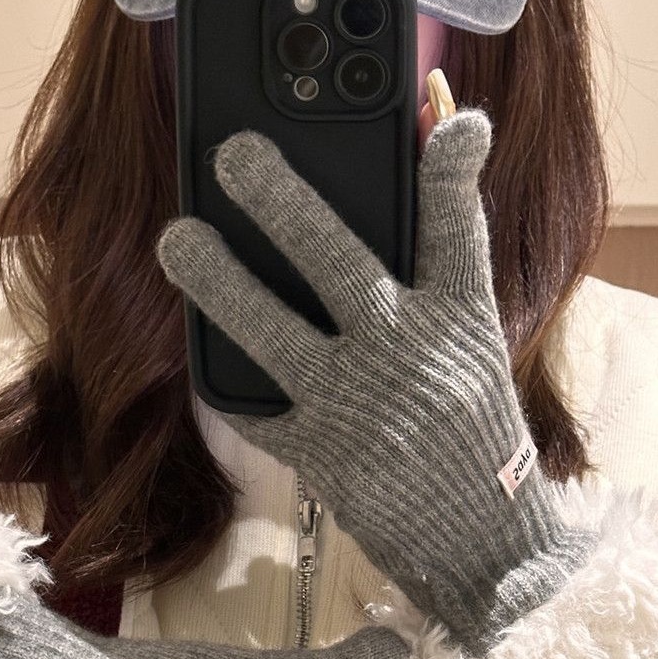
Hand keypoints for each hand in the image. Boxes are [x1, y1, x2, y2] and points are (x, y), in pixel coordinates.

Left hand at [158, 112, 594, 654]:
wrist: (479, 542)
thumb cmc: (476, 439)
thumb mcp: (473, 352)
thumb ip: (443, 277)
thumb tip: (412, 197)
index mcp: (459, 323)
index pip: (455, 228)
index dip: (448, 166)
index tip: (444, 116)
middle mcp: (406, 355)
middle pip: (339, 261)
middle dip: (282, 202)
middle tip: (234, 156)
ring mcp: (358, 406)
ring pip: (274, 331)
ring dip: (218, 284)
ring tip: (178, 242)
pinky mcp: (321, 454)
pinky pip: (255, 407)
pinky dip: (224, 380)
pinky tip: (200, 347)